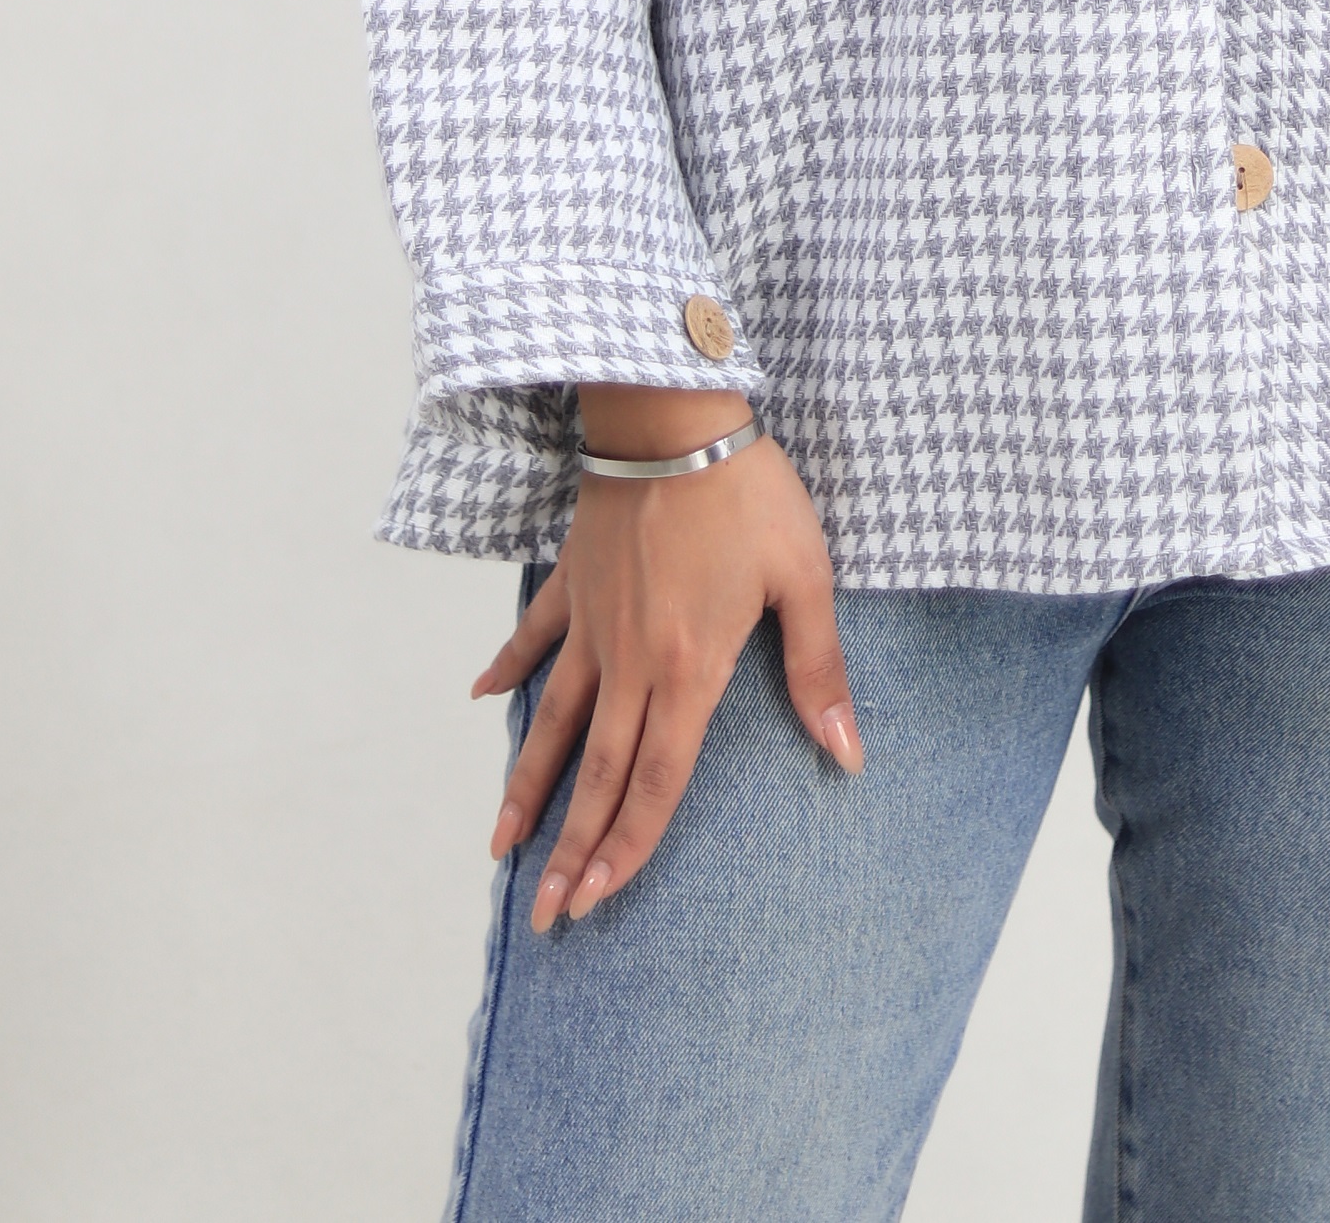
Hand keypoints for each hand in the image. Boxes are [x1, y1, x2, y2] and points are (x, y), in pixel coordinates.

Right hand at [470, 387, 861, 930]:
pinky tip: (481, 700)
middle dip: (569, 850)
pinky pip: (534, 638)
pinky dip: (506, 668)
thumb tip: (848, 755)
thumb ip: (818, 671)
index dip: (626, 848)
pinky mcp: (574, 581)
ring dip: (527, 788)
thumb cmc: (749, 493)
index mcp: (688, 670)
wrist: (675, 415)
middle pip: (595, 774)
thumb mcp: (804, 579)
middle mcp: (630, 662)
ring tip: (500, 846)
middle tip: (543, 914)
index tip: (596, 901)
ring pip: (552, 724)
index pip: (653, 783)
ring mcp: (593, 622)